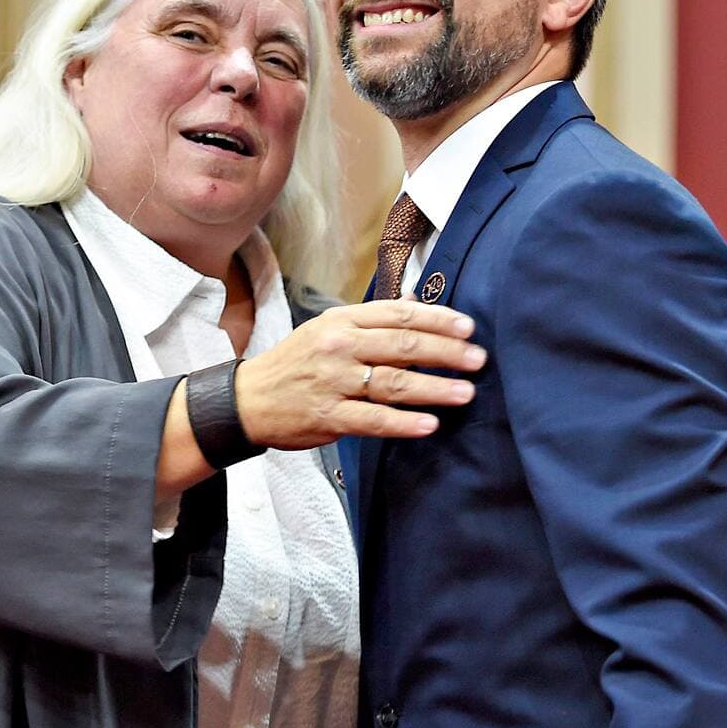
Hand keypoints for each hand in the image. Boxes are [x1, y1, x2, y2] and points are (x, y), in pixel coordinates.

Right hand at [233, 300, 485, 449]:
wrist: (248, 399)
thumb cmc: (296, 363)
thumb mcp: (328, 329)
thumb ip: (372, 320)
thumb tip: (417, 302)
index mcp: (341, 321)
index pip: (397, 315)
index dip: (437, 320)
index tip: (468, 328)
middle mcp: (338, 347)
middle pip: (402, 346)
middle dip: (446, 353)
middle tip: (478, 360)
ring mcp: (333, 382)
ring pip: (393, 383)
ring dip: (434, 389)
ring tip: (466, 392)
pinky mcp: (328, 416)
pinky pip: (373, 420)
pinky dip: (404, 422)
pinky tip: (430, 424)